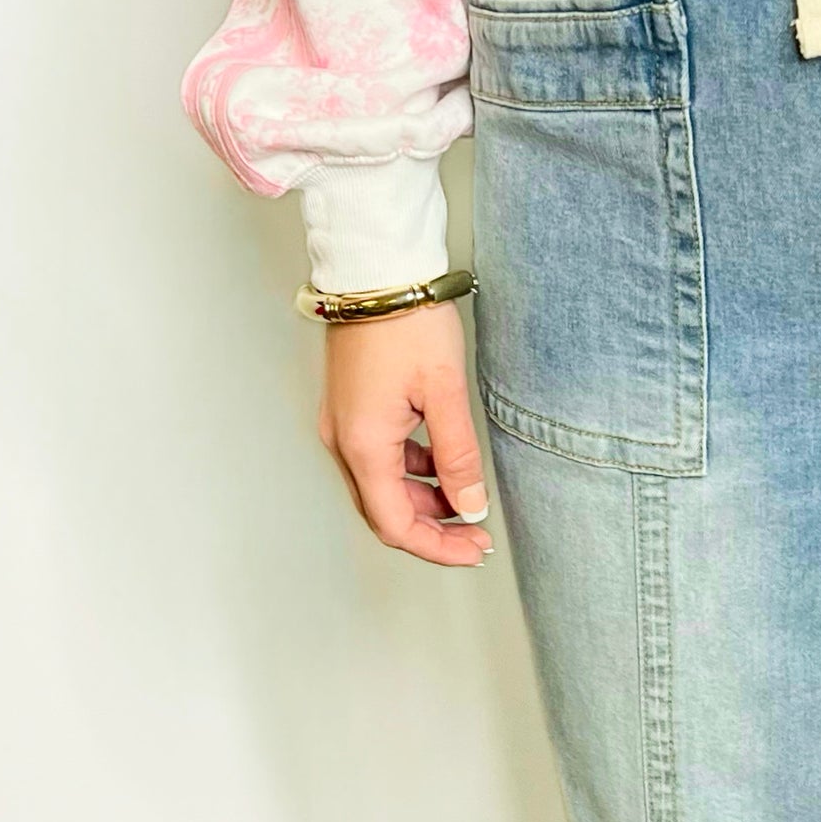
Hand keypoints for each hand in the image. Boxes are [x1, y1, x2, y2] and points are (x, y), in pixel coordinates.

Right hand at [318, 300, 494, 566]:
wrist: (376, 271)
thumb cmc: (408, 322)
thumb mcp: (446, 392)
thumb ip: (458, 455)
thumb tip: (470, 505)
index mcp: (363, 444)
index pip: (395, 524)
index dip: (437, 547)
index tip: (474, 550)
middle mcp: (343, 441)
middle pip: (385, 512)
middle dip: (433, 531)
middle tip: (477, 537)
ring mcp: (343, 425)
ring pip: (383, 487)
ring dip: (424, 502)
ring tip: (468, 500)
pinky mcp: (351, 410)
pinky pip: (381, 458)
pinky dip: (413, 473)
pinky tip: (445, 465)